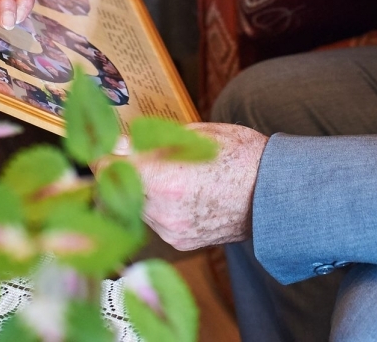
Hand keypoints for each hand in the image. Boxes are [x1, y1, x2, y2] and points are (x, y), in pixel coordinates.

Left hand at [117, 123, 267, 249]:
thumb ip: (151, 142)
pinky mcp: (181, 241)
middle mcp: (163, 211)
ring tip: (159, 169)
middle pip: (118, 191)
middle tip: (128, 153)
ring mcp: (172, 230)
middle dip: (120, 172)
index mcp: (163, 179)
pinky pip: (154, 219)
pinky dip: (155, 203)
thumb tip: (120, 145)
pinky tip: (174, 188)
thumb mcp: (194, 134)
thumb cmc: (239, 155)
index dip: (102, 157)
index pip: (109, 172)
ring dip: (137, 188)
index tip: (102, 148)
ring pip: (135, 206)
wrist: (274, 194)